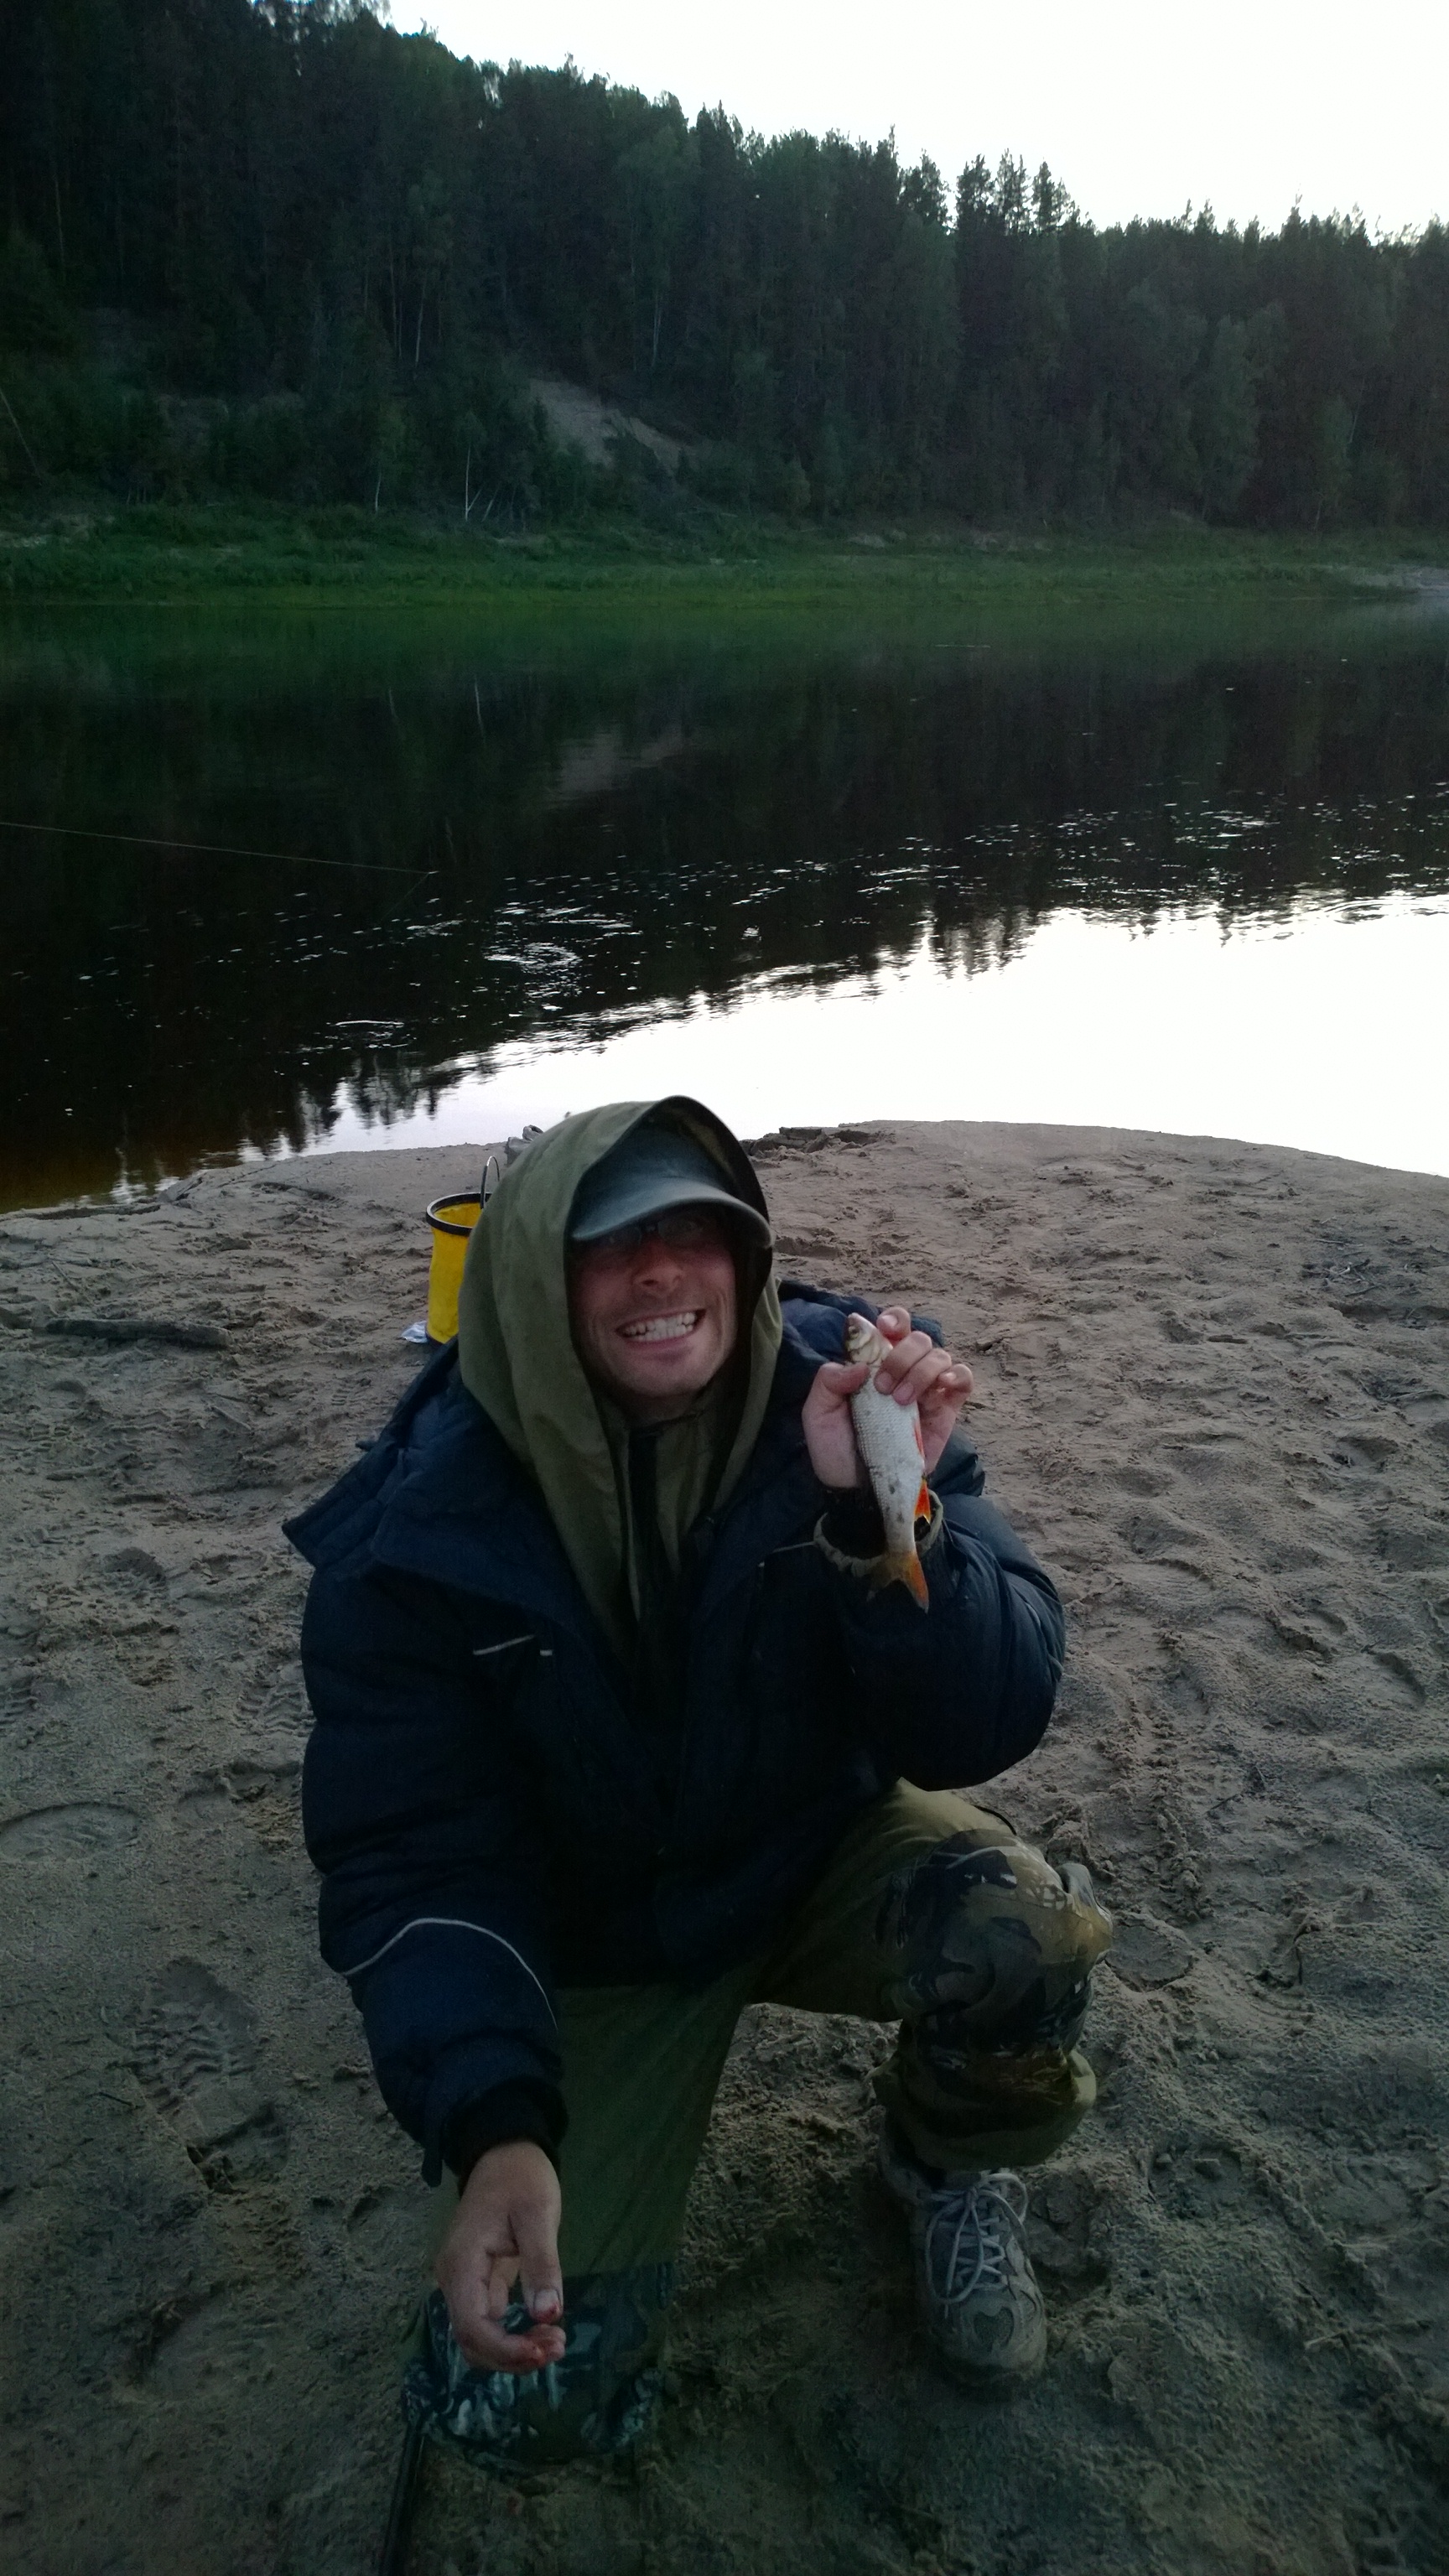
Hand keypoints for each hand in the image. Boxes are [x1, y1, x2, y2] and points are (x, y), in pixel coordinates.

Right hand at [435, 2139, 565, 2373]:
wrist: (505, 2152)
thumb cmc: (521, 2177)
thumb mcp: (538, 2215)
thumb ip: (541, 2265)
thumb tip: (548, 2315)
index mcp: (461, 2264)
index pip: (473, 2327)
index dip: (505, 2350)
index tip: (544, 2352)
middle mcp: (453, 2280)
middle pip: (472, 2341)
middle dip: (512, 2355)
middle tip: (558, 2346)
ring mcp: (463, 2283)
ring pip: (479, 2337)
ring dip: (513, 2350)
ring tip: (555, 2341)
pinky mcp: (477, 2283)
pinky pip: (488, 2322)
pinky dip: (513, 2335)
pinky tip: (542, 2331)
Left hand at [802, 1304, 973, 1489]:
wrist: (858, 1490)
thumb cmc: (837, 1450)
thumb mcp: (818, 1414)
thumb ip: (828, 1382)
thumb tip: (859, 1366)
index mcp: (873, 1365)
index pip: (892, 1327)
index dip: (894, 1320)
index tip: (885, 1328)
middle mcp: (902, 1372)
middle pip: (918, 1338)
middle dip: (902, 1355)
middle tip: (883, 1387)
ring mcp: (926, 1390)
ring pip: (940, 1355)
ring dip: (921, 1371)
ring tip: (901, 1401)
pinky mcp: (945, 1411)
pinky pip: (963, 1380)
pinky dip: (957, 1376)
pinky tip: (940, 1389)